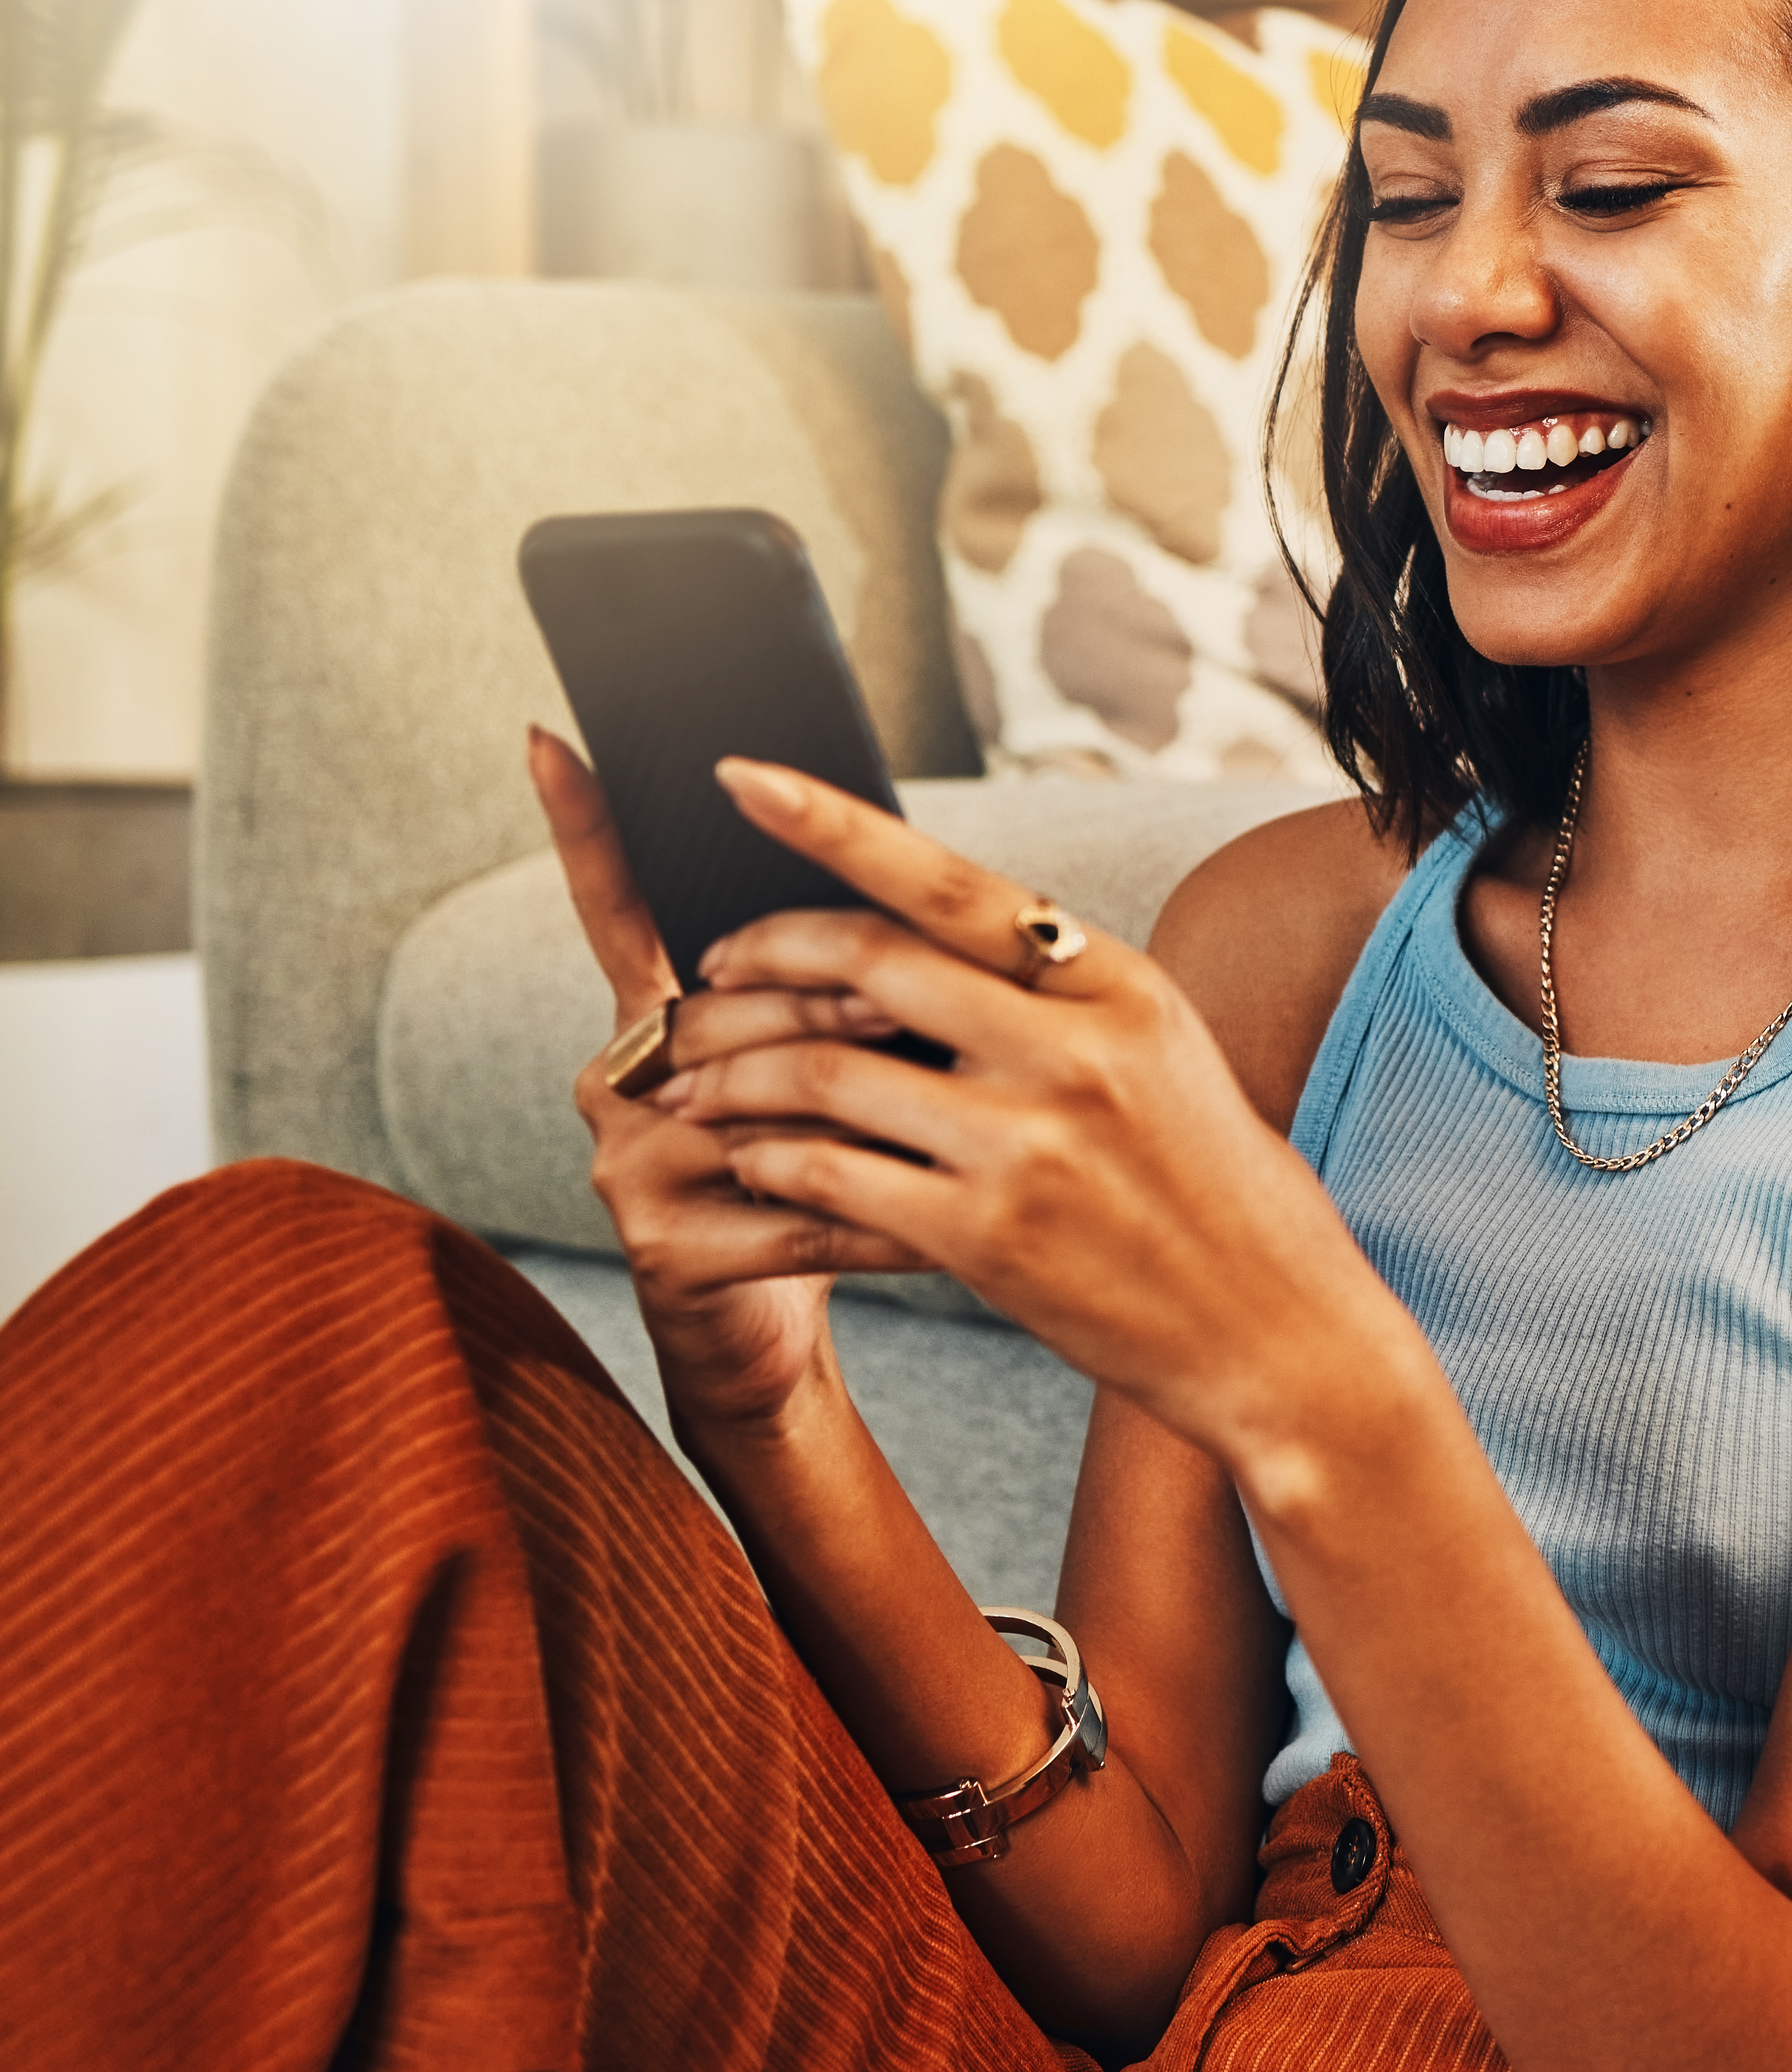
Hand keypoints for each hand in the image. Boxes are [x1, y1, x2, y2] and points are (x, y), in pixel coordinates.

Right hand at [531, 727, 918, 1440]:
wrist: (778, 1339)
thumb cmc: (826, 1179)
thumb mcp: (830, 1073)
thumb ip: (839, 993)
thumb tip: (909, 894)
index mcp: (659, 1019)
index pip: (616, 907)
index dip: (582, 826)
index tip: (553, 733)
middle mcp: (621, 1077)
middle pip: (731, 1005)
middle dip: (838, 1003)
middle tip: (926, 1012)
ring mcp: (629, 1162)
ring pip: (764, 1100)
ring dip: (869, 1102)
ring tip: (958, 1111)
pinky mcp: (666, 1247)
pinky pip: (798, 1207)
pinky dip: (884, 1213)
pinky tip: (946, 1227)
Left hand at [648, 756, 1437, 1477]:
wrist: (1275, 1331)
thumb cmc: (1214, 1188)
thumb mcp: (1161, 1053)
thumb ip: (1057, 994)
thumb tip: (927, 932)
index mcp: (1118, 985)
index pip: (948, 880)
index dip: (832, 823)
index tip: (744, 777)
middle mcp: (1072, 1051)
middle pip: (866, 962)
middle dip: (757, 956)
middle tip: (704, 972)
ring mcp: (1026, 1146)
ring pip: (823, 1074)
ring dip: (733, 1072)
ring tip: (695, 1083)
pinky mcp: (984, 1238)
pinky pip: (828, 1176)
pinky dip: (768, 1161)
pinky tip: (751, 1160)